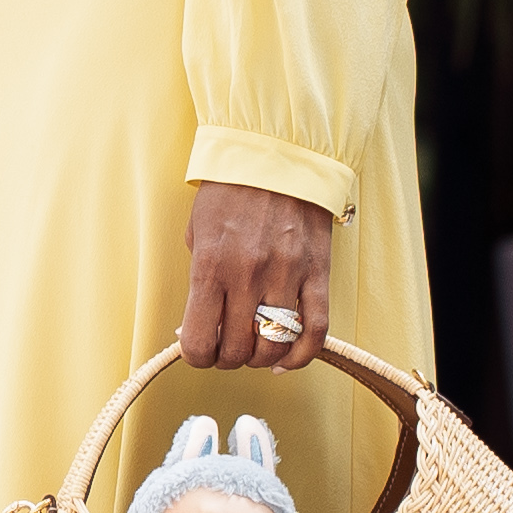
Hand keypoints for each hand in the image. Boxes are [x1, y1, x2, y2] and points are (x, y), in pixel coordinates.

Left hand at [179, 181, 334, 371]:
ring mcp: (286, 276)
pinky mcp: (317, 273)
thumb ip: (197, 282)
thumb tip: (196, 327)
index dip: (196, 357)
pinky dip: (300, 355)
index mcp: (210, 266)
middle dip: (227, 359)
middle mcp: (248, 276)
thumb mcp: (197, 232)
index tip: (199, 350)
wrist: (276, 152)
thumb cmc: (230, 191)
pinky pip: (315, 330)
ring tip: (253, 348)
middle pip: (238, 351)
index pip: (199, 343)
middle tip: (226, 347)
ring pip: (275, 346)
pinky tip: (285, 359)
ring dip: (260, 358)